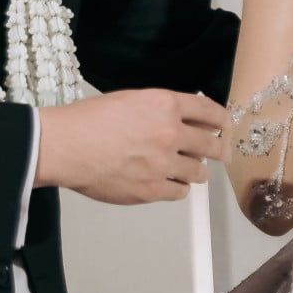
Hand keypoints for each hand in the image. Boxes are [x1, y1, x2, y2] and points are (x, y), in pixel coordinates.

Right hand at [35, 89, 226, 203]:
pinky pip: (180, 192)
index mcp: (165, 105)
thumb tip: (182, 121)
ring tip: (188, 170)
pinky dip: (177, 187)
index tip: (224, 126)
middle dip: (220, 149)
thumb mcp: (130, 100)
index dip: (222, 120)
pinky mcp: (153, 190)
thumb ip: (159, 110)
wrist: (67, 146)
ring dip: (196, 170)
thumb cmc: (90, 119)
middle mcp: (171, 133)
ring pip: (198, 172)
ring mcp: (164, 164)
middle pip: (212, 145)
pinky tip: (168, 182)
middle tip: (222, 153)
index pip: (210, 111)